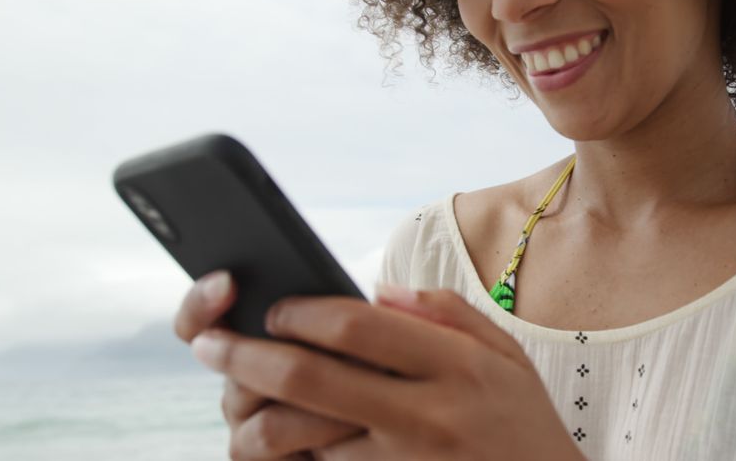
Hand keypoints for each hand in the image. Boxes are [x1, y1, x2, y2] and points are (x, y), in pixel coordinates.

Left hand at [189, 285, 585, 460]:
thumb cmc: (522, 422)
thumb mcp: (504, 353)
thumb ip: (444, 312)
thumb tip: (377, 290)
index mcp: (455, 363)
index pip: (356, 324)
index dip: (301, 311)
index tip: (276, 307)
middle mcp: (426, 413)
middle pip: (310, 378)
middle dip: (246, 356)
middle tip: (213, 344)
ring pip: (304, 434)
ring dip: (261, 412)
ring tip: (239, 394)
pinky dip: (296, 452)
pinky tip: (284, 435)